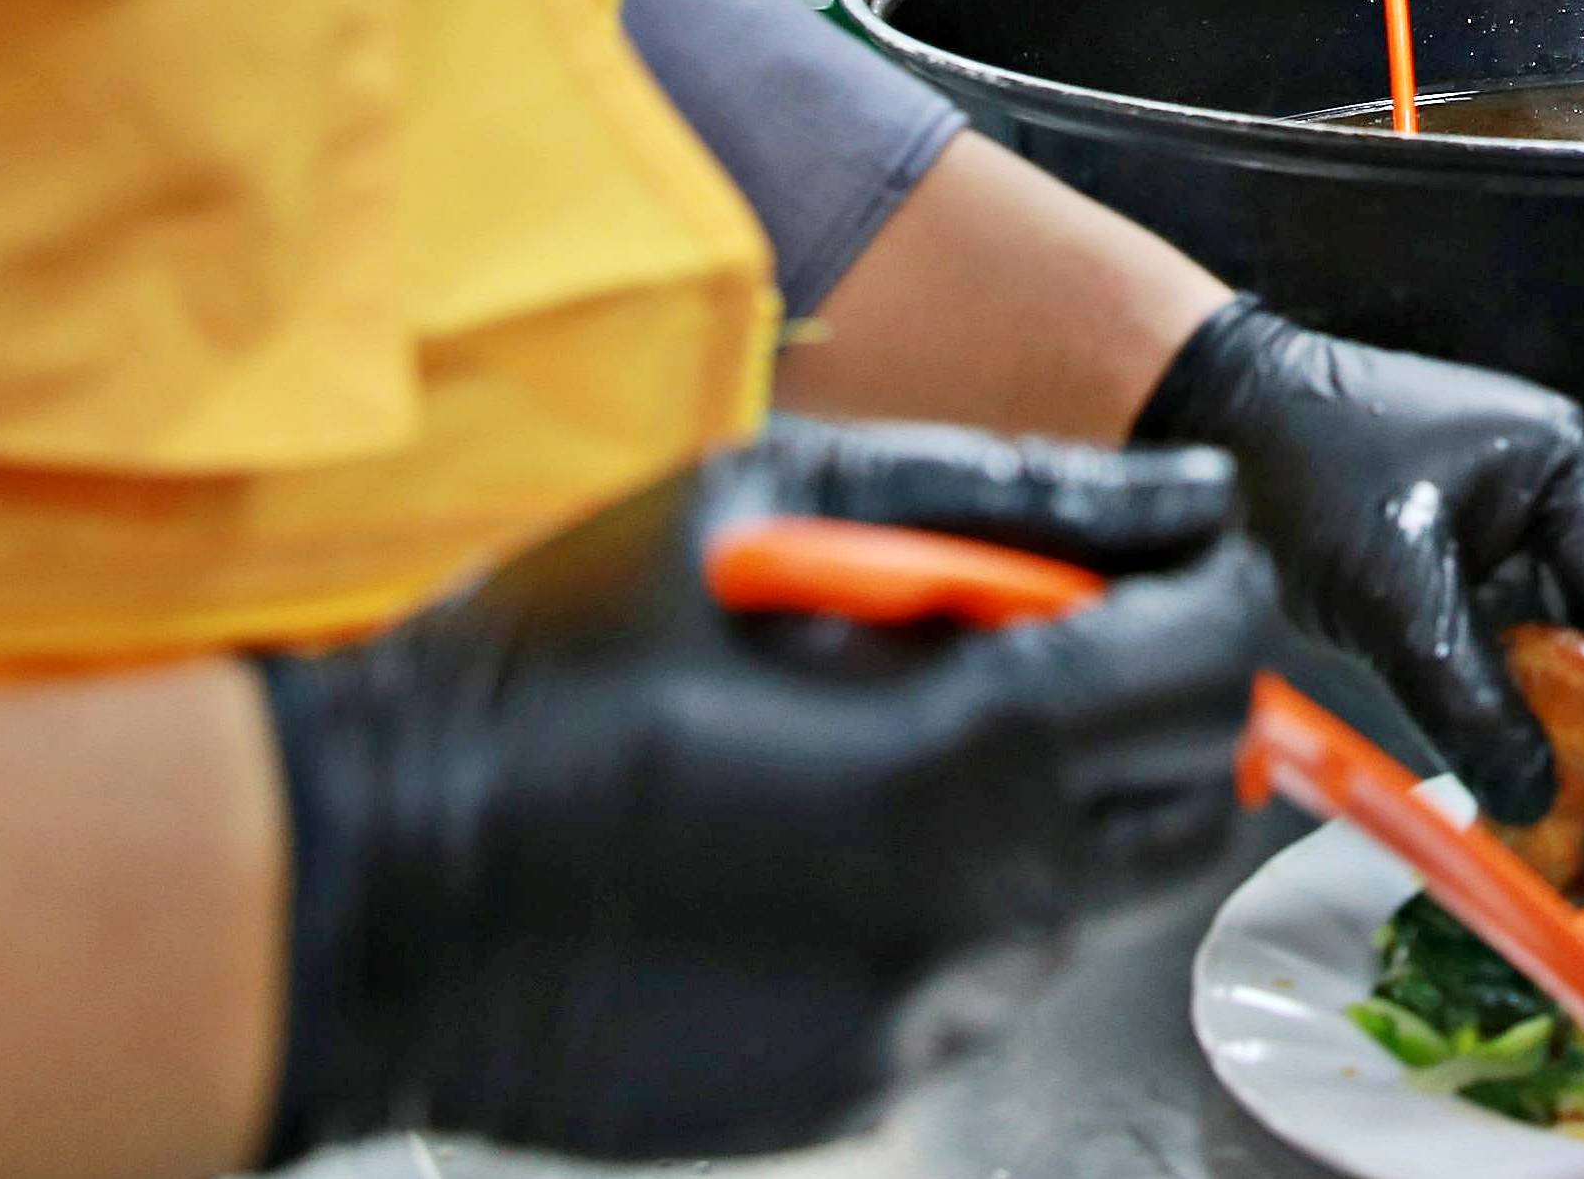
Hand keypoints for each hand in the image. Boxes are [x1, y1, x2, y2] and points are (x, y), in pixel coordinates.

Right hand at [255, 415, 1261, 1163]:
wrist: (370, 890)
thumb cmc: (552, 669)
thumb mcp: (768, 512)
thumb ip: (1007, 498)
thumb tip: (1183, 496)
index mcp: (963, 753)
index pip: (1207, 668)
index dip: (1213, 594)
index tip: (1172, 553)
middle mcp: (971, 910)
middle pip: (1192, 807)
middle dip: (1159, 709)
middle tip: (1048, 639)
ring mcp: (919, 1019)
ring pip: (1088, 898)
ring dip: (1050, 808)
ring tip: (883, 739)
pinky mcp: (859, 1086)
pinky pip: (973, 974)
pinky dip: (948, 898)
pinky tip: (815, 843)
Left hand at [1135, 298, 1583, 823]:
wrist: (1215, 415)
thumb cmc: (1313, 479)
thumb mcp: (1397, 600)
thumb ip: (1470, 701)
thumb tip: (1533, 800)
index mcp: (1560, 466)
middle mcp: (1539, 481)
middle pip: (1580, 619)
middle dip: (1564, 707)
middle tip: (1548, 792)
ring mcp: (1489, 505)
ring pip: (1527, 627)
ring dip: (1514, 695)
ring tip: (1503, 775)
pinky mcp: (1439, 532)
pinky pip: (1479, 617)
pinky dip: (1472, 672)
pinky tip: (1455, 726)